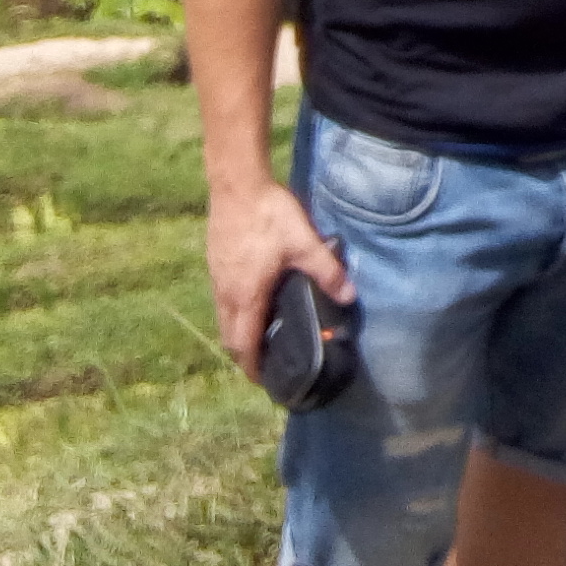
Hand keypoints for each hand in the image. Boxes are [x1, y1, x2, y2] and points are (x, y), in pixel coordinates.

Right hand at [208, 175, 351, 379]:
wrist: (236, 184)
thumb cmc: (270, 215)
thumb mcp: (304, 243)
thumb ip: (327, 272)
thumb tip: (350, 296)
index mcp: (247, 296)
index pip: (244, 345)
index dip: (252, 367)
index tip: (264, 381)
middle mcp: (226, 293)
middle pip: (229, 338)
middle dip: (244, 356)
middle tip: (265, 363)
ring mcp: (217, 279)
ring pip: (223, 319)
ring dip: (238, 335)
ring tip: (260, 338)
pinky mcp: (214, 264)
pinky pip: (221, 301)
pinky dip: (233, 315)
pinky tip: (251, 304)